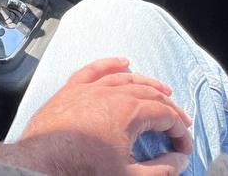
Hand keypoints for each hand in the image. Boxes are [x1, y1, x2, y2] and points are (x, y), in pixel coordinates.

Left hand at [0, 57, 193, 175]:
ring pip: (123, 78)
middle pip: (148, 94)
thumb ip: (162, 168)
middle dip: (168, 108)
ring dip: (146, 83)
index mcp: (128, 112)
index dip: (179, 131)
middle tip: (179, 123)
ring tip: (162, 90)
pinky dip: (108, 64)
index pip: (165, 115)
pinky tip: (122, 62)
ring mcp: (87, 89)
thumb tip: (180, 159)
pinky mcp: (69, 91)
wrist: (43, 167)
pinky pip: (91, 70)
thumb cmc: (83, 170)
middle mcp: (109, 93)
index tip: (184, 147)